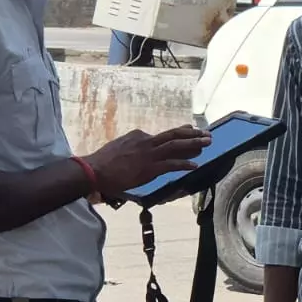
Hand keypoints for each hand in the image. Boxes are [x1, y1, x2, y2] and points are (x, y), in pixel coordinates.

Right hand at [84, 126, 209, 196]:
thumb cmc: (103, 163)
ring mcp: (149, 154)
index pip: (163, 136)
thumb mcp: (119, 149)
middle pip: (174, 135)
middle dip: (192, 134)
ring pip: (176, 146)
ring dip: (194, 144)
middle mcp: (146, 141)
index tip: (190, 131)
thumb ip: (132, 148)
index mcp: (138, 136)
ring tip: (207, 143)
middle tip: (206, 133)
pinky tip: (195, 165)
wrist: (94, 170)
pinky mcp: (149, 167)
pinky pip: (171, 164)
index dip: (180, 133)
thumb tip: (137, 153)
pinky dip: (184, 164)